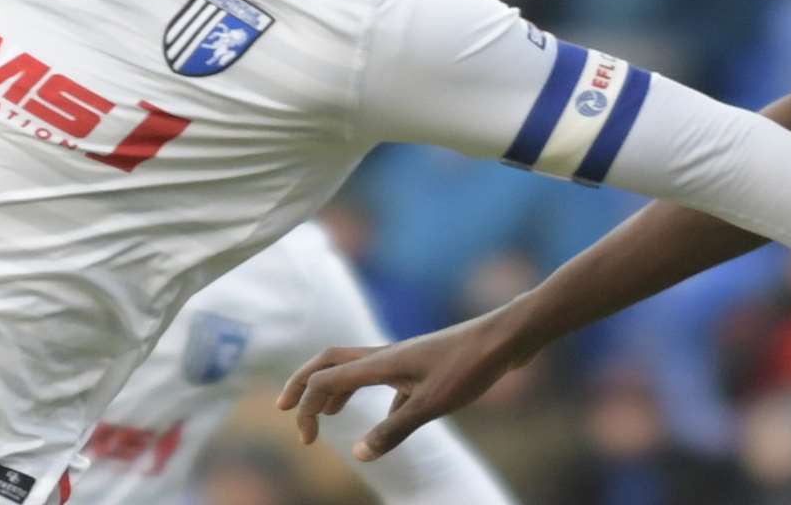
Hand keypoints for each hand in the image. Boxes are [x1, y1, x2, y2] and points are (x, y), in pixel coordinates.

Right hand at [277, 309, 532, 460]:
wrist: (507, 337)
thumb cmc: (471, 367)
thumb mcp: (431, 405)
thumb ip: (394, 430)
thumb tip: (359, 454)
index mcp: (380, 363)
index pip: (325, 381)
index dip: (305, 409)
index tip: (307, 442)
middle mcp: (387, 354)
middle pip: (330, 362)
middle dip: (303, 384)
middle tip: (283, 408)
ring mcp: (407, 357)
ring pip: (356, 367)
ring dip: (334, 388)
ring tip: (325, 414)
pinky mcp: (425, 363)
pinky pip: (387, 377)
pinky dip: (374, 397)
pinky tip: (391, 419)